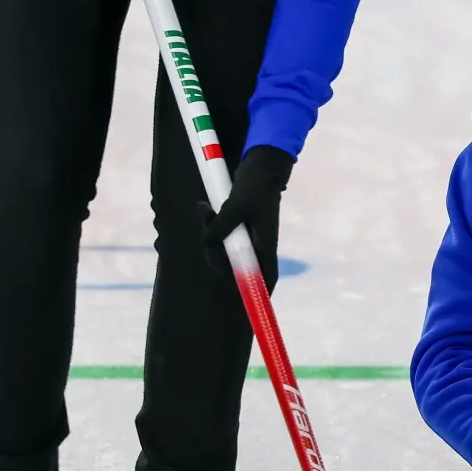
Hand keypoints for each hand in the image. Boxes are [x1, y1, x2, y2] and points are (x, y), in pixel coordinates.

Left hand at [203, 144, 293, 283]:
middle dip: (216, 254)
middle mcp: (257, 246)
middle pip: (235, 267)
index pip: (265, 278)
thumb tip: (207, 244)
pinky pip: (220, 236)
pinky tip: (205, 208)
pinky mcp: (237, 228)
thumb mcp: (237, 206)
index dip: (256, 292)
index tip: (247, 304)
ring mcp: (247, 238)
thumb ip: (221, 226)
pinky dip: (210, 226)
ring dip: (209, 235)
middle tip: (206, 232)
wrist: (260, 167)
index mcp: (266, 245)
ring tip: (205, 209)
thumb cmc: (255, 186)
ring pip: (223, 250)